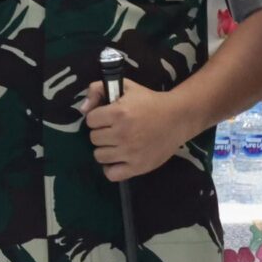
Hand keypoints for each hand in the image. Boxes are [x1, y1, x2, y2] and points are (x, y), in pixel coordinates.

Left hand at [78, 79, 197, 181]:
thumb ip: (98, 89)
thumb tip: (82, 109)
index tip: (109, 117)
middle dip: (102, 132)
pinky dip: (112, 168)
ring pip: (99, 156)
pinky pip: (112, 174)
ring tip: (118, 143)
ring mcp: (130, 152)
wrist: (179, 118)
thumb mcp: (125, 87)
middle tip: (115, 130)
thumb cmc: (150, 102)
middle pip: (93, 138)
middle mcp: (123, 134)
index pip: (90, 120)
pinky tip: (119, 159)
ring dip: (106, 149)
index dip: (98, 117)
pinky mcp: (138, 166)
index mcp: (119, 113)